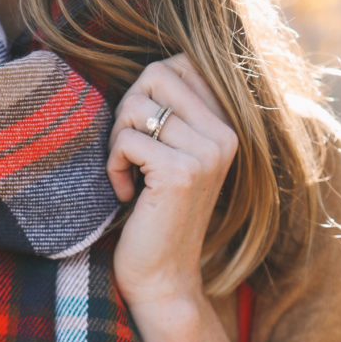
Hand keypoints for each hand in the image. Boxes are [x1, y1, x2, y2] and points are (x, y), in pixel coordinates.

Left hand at [107, 54, 238, 308]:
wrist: (163, 279)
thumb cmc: (155, 216)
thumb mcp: (170, 155)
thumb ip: (170, 112)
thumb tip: (149, 69)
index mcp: (227, 125)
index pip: (179, 63)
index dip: (145, 90)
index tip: (143, 135)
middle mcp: (224, 135)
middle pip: (156, 73)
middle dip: (127, 109)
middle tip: (128, 153)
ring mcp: (206, 153)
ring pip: (137, 105)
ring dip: (117, 140)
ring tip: (128, 174)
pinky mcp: (180, 173)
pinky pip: (126, 141)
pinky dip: (113, 167)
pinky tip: (126, 196)